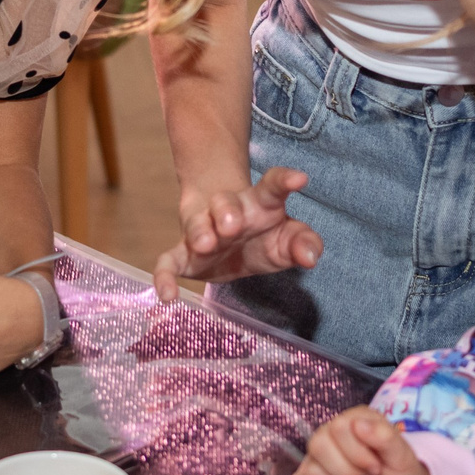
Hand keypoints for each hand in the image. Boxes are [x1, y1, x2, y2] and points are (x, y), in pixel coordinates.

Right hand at [153, 167, 323, 301]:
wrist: (224, 238)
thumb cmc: (262, 237)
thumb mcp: (287, 239)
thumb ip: (303, 243)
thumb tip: (311, 257)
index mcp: (259, 204)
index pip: (272, 187)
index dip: (284, 181)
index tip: (299, 179)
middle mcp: (228, 212)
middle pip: (226, 203)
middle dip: (227, 210)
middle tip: (233, 224)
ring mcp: (203, 231)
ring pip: (196, 224)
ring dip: (200, 231)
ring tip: (206, 243)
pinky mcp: (183, 255)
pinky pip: (168, 261)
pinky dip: (164, 276)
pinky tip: (167, 295)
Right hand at [291, 407, 432, 474]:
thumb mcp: (404, 458)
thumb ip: (386, 438)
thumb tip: (358, 423)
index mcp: (353, 419)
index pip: (338, 428)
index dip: (358, 454)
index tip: (378, 467)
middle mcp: (328, 434)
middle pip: (318, 447)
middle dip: (349, 473)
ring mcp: (314, 458)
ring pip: (311, 471)